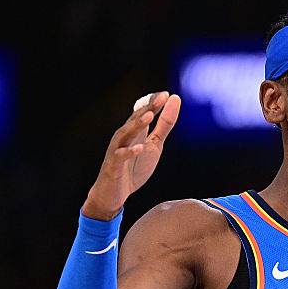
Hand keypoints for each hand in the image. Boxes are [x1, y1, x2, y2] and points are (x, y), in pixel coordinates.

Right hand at [82, 91, 181, 220]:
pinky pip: (120, 157)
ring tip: (149, 116)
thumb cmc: (134, 167)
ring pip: (125, 134)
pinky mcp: (113, 166)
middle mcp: (123, 137)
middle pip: (135, 120)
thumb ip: (164, 126)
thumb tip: (174, 101)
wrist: (114, 194)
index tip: (166, 94)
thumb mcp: (155, 145)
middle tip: (160, 98)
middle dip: (147, 108)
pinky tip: (139, 148)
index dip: (153, 103)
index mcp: (134, 132)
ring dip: (136, 125)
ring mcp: (117, 151)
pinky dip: (129, 152)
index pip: (143, 113)